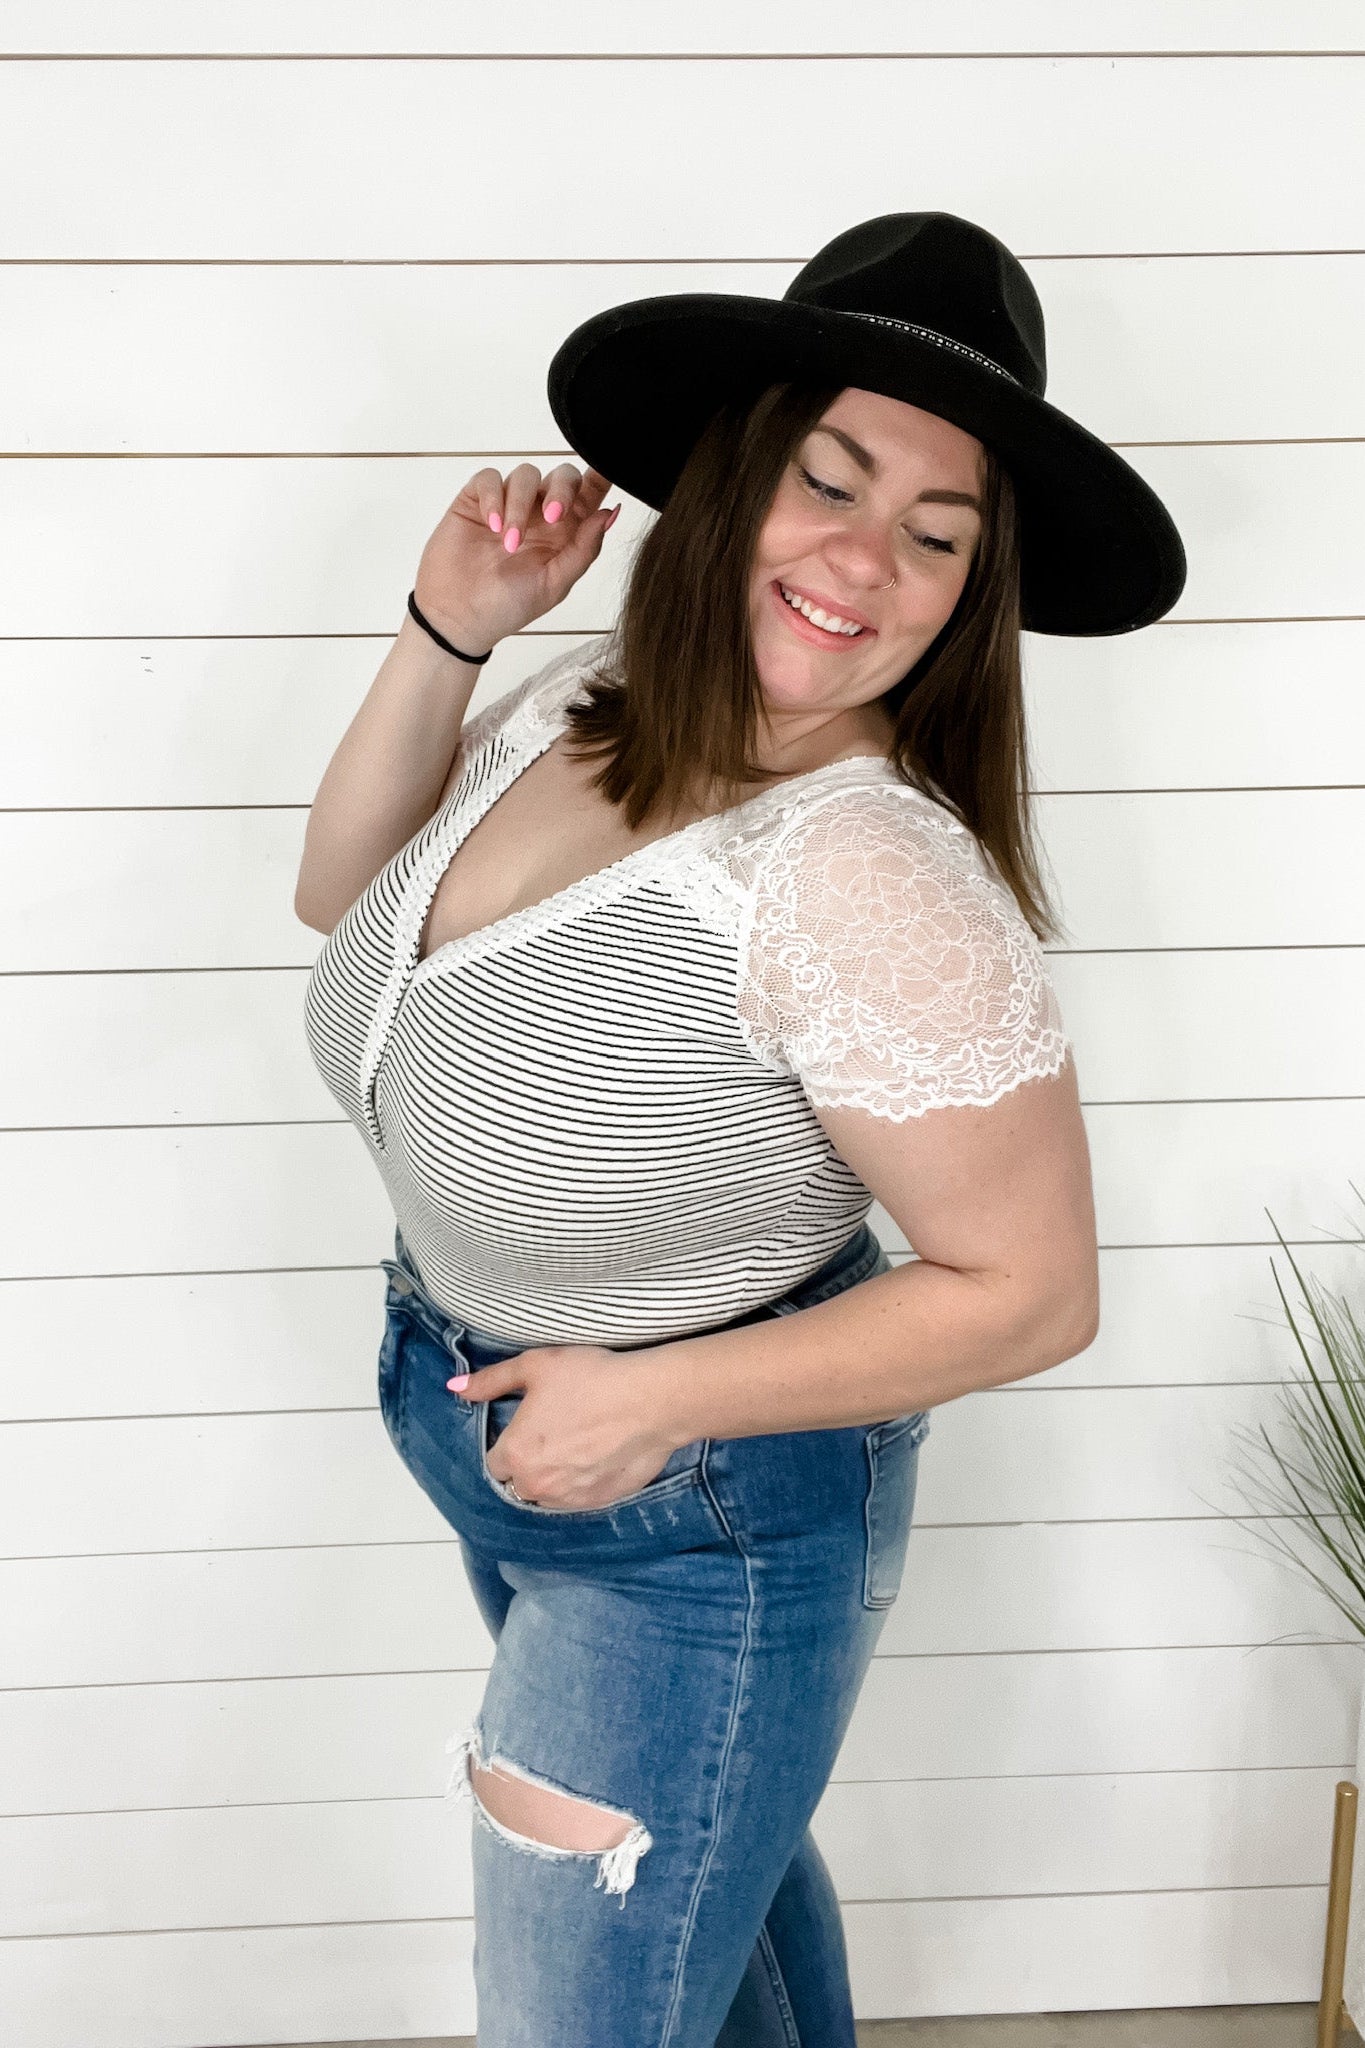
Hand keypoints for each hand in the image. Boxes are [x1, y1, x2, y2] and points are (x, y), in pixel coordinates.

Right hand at [412, 462, 620, 654]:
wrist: (459, 617)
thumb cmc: (508, 606)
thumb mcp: (554, 584)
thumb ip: (584, 550)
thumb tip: (610, 514)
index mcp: (565, 532)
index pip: (589, 495)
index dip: (600, 477)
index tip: (606, 469)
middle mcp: (540, 513)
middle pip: (562, 476)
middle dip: (562, 489)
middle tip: (554, 517)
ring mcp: (508, 504)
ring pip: (526, 474)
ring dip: (522, 506)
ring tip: (510, 543)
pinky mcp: (475, 500)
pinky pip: (489, 478)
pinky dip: (494, 497)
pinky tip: (492, 525)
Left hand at [452, 1344, 683, 1510]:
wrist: (650, 1400)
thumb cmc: (591, 1377)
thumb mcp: (535, 1366)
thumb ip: (491, 1381)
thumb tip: (454, 1387)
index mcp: (515, 1454)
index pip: (495, 1463)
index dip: (510, 1442)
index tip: (529, 1425)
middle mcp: (537, 1485)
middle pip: (521, 1482)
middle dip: (530, 1463)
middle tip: (555, 1432)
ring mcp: (570, 1499)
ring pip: (549, 1494)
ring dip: (554, 1477)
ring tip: (577, 1444)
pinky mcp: (600, 1502)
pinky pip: (579, 1499)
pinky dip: (582, 1483)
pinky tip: (598, 1455)